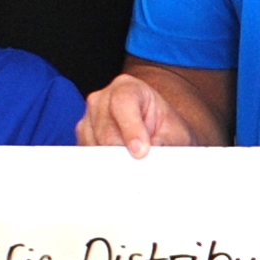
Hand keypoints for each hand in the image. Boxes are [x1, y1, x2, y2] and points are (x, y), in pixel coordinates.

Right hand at [80, 74, 194, 155]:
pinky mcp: (83, 138)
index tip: (142, 153)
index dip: (131, 129)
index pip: (123, 103)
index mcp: (127, 88)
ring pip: (96, 147)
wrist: (157, 132)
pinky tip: (122, 166)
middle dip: (124, 154)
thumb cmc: (166, 128)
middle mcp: (102, 99)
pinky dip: (106, 166)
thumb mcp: (176, 133)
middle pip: (106, 132)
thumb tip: (152, 160)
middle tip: (141, 171)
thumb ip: (166, 143)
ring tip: (135, 166)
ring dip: (115, 162)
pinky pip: (89, 157)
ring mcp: (89, 118)